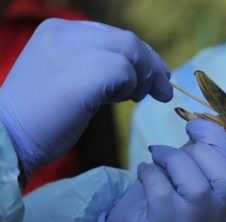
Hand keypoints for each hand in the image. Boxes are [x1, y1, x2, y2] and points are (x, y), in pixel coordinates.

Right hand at [0, 18, 171, 172]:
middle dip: (150, 64)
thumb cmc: (38, 119)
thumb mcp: (65, 79)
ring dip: (145, 77)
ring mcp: (76, 49)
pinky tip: (123, 101)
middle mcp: (67, 32)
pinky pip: (126, 71)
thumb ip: (93, 67)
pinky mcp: (88, 72)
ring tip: (140, 98)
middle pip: (127, 40)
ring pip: (131, 52)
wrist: (9, 139)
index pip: (112, 36)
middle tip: (163, 89)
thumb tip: (132, 73)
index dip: (138, 55)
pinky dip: (132, 86)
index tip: (154, 74)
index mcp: (57, 31)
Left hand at [98, 119, 225, 221]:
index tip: (194, 125)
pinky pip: (162, 190)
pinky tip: (144, 172)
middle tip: (175, 146)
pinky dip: (150, 172)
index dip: (218, 138)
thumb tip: (201, 120)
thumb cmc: (166, 194)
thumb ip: (201, 150)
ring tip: (157, 156)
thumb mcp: (189, 171)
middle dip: (199, 149)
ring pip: (195, 184)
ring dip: (171, 159)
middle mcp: (218, 214)